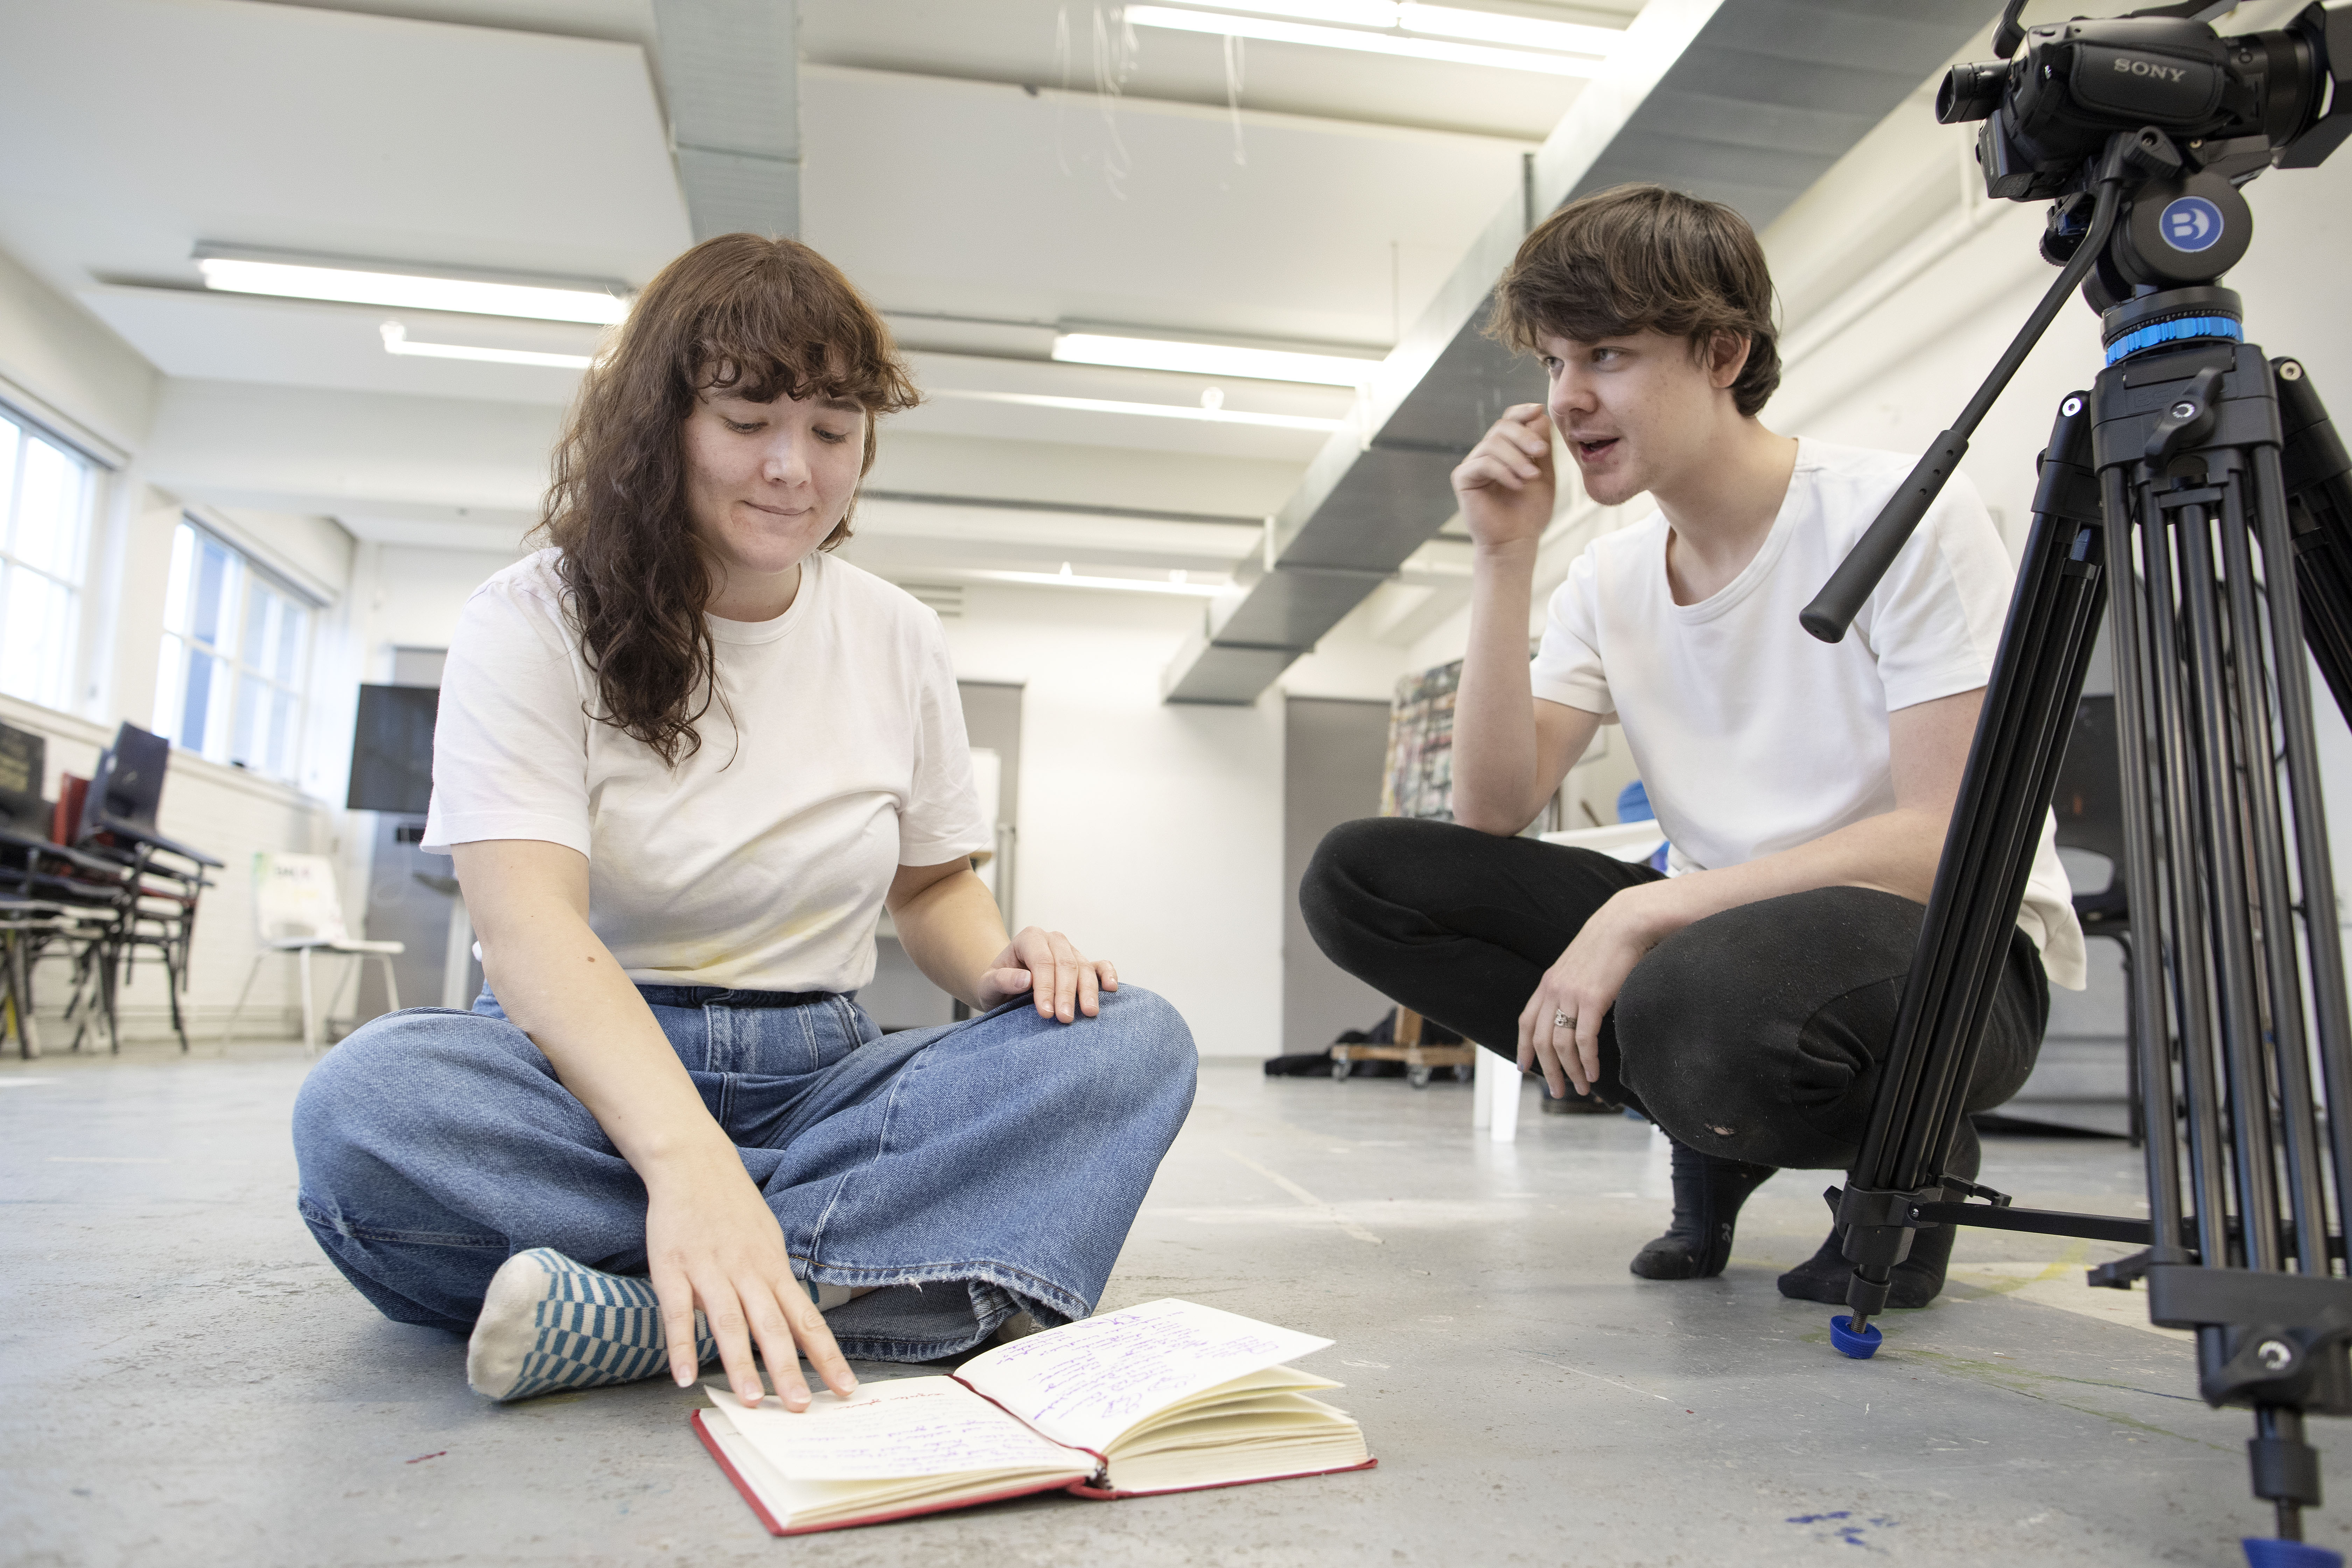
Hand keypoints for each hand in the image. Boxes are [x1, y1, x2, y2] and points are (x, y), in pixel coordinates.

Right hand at [643, 1149, 857, 1410]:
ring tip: (750, 1401)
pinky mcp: (673, 1268)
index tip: (846, 1389)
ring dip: (739, 1363)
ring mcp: (709, 1270)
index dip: (827, 1356)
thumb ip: (774, 1283)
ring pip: (729, 1322)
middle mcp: (747, 1272)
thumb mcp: (766, 1241)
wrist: (694, 1162)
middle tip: (800, 1407)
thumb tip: (791, 1322)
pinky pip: (678, 1312)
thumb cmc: (733, 1208)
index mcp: (772, 1268)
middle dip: (788, 1369)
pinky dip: (681, 1345)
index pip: (806, 1319)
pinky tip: (685, 1377)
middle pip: (772, 1326)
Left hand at [976, 925, 1118, 1023]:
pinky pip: (1100, 965)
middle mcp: (1053, 940)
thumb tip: (1025, 980)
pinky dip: (1108, 974)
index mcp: (1029, 938)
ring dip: (1088, 991)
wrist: (1005, 985)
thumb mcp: (987, 984)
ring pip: (1084, 967)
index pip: (1042, 961)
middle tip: (1065, 1019)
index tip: (1045, 1013)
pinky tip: (1111, 988)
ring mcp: (1071, 951)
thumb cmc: (996, 985)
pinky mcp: (1084, 963)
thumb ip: (1001, 980)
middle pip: (1066, 964)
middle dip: (1066, 993)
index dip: (1046, 987)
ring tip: (1089, 1013)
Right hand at [1451, 403, 1555, 552]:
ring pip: (1492, 444)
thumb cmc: (1530, 511)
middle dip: (1524, 436)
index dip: (1522, 411)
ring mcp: (1472, 465)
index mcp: (1505, 450)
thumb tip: (1538, 415)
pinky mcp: (1463, 478)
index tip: (1538, 409)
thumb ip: (1541, 446)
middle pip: (1501, 427)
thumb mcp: (1544, 473)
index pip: (1509, 420)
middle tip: (1542, 451)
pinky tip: (1517, 485)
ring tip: (1531, 477)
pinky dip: (1503, 471)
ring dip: (1516, 457)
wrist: (1516, 541)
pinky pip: (1483, 463)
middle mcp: (1486, 453)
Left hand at [1516, 889, 1662, 1098]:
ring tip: (1581, 1088)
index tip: (1525, 1068)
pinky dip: (1587, 1061)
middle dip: (1548, 1070)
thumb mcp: (1579, 966)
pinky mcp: (1593, 999)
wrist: (1626, 923)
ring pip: (1561, 1045)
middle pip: (1540, 1040)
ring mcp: (1571, 995)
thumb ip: (1571, 987)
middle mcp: (1554, 990)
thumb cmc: (1609, 945)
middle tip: (1557, 1091)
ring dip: (1570, 1071)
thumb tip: (1574, 1011)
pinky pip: (1584, 1040)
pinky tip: (1593, 1073)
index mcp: (1548, 982)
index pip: (1526, 1022)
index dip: (1523, 1048)